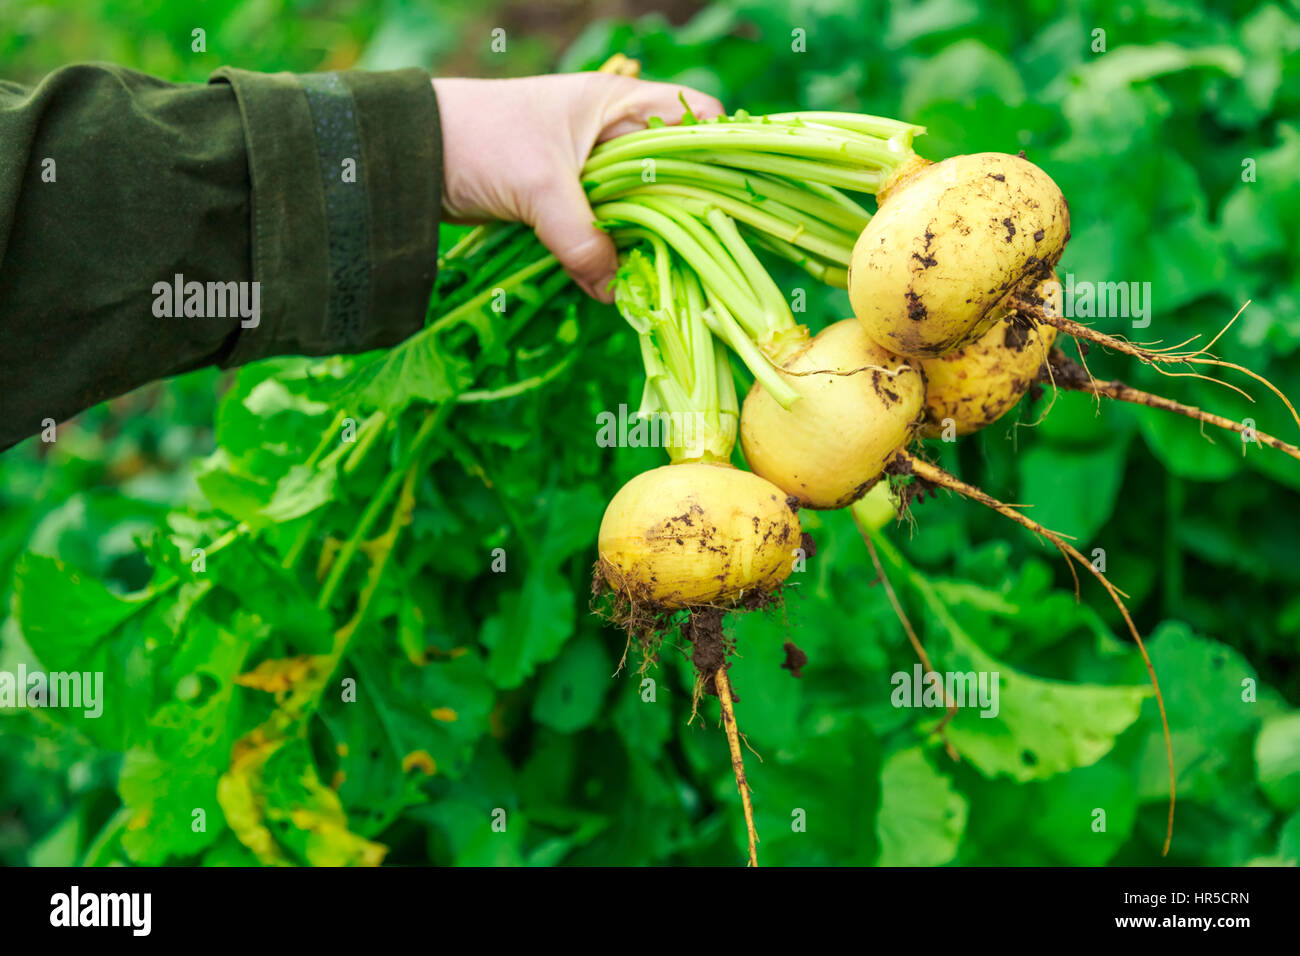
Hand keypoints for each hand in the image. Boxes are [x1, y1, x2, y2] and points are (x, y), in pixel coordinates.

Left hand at [432, 73, 724, 301]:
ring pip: (640, 209)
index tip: (731, 200)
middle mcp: (613, 134)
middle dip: (685, 214)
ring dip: (646, 242)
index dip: (719, 152)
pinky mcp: (567, 203)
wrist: (409, 156)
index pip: (696, 117)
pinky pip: (607, 230)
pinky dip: (613, 253)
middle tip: (701, 255)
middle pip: (674, 174)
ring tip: (663, 275)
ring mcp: (591, 170)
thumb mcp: (539, 189)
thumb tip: (617, 293)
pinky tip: (622, 280)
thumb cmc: (480, 142)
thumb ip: (584, 240)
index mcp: (619, 104)